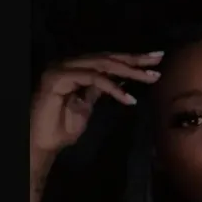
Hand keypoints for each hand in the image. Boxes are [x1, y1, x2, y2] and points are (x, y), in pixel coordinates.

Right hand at [30, 50, 163, 155]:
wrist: (44, 143)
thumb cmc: (62, 127)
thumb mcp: (87, 105)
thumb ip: (100, 90)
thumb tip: (121, 79)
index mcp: (76, 67)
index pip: (108, 59)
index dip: (132, 59)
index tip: (155, 60)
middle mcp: (69, 63)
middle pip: (107, 58)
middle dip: (135, 60)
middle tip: (157, 61)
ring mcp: (62, 68)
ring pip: (101, 65)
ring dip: (129, 71)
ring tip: (149, 78)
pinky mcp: (58, 77)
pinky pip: (92, 78)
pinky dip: (112, 87)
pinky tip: (129, 98)